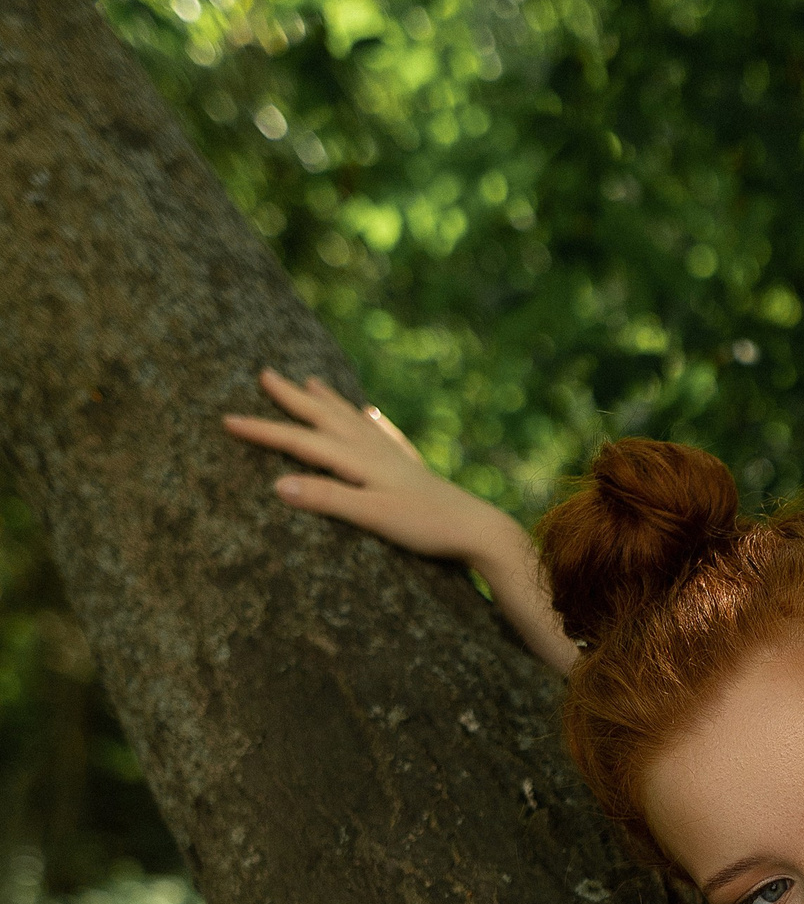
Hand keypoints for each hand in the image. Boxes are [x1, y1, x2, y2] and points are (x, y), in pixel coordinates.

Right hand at [223, 369, 521, 567]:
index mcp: (357, 460)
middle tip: (265, 374)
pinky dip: (371, 422)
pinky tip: (372, 415)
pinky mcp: (413, 469)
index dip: (262, 431)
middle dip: (292, 398)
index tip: (226, 419)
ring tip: (312, 381)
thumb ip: (326, 499)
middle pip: (324, 418)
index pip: (299, 441)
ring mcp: (394, 457)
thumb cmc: (425, 527)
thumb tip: (277, 484)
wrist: (478, 529)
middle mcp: (373, 450)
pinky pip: (385, 435)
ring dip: (329, 401)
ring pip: (352, 420)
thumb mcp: (370, 517)